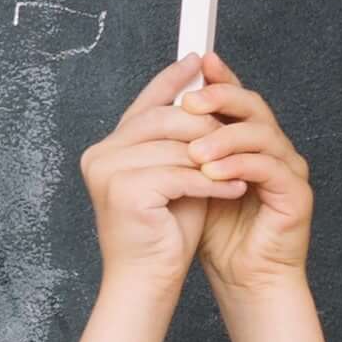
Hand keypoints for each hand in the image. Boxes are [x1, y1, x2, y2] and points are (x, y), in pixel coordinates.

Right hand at [78, 55, 245, 288]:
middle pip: (163, 119)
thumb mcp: (175, 175)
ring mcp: (107, 172)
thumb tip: (206, 104)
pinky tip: (233, 187)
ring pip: (176, 146)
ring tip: (241, 167)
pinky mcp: (124, 191)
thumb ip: (181, 142)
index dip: (173, 81)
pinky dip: (212, 182)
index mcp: (108, 148)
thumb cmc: (162, 232)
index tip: (201, 61)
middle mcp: (100, 155)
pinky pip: (181, 174)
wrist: (145, 279)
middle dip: (205, 125)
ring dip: (215, 157)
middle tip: (239, 131)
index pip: (144, 104)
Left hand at [180, 64, 315, 297]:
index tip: (197, 62)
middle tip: (190, 103)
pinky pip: (269, 168)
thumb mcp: (191, 182)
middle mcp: (273, 149)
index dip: (220, 79)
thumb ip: (183, 150)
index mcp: (249, 142)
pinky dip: (239, 166)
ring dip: (226, 137)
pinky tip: (214, 172)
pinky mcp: (296, 193)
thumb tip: (153, 114)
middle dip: (221, 99)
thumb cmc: (218, 234)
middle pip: (254, 107)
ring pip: (262, 134)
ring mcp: (288, 169)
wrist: (243, 278)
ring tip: (195, 150)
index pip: (236, 100)